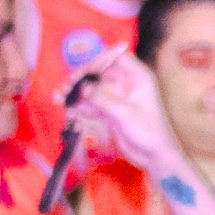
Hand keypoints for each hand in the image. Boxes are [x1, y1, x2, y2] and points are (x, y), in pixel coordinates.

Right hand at [69, 50, 170, 172]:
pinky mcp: (109, 110)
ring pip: (93, 88)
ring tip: (59, 96)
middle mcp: (127, 83)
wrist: (154, 157)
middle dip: (82, 78)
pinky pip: (92, 103)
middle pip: (100, 72)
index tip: (83, 71)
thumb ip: (103, 98)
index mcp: (138, 77)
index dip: (99, 61)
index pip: (116, 57)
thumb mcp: (125, 114)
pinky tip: (65, 105)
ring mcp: (117, 97)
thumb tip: (82, 86)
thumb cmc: (149, 133)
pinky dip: (79, 104)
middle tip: (67, 86)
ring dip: (76, 91)